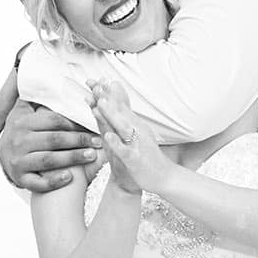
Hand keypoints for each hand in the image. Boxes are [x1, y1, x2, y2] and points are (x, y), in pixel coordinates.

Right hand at [0, 100, 100, 192]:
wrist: (2, 156)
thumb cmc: (20, 130)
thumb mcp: (23, 110)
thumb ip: (35, 95)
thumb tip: (50, 74)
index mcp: (23, 121)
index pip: (53, 121)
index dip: (74, 123)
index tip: (92, 125)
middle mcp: (19, 141)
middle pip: (54, 139)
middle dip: (79, 140)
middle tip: (98, 141)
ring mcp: (18, 161)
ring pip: (49, 160)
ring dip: (72, 158)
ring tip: (91, 155)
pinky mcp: (20, 178)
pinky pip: (38, 182)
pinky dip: (54, 181)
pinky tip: (69, 177)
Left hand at [90, 78, 169, 198]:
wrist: (162, 178)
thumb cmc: (144, 154)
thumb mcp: (134, 133)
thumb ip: (122, 117)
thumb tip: (108, 100)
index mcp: (135, 124)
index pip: (120, 104)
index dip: (108, 92)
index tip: (95, 79)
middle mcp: (137, 130)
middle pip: (120, 111)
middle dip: (108, 97)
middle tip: (96, 84)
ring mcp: (137, 144)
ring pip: (122, 127)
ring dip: (112, 115)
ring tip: (100, 103)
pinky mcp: (135, 160)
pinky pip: (125, 150)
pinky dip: (117, 143)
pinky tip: (108, 136)